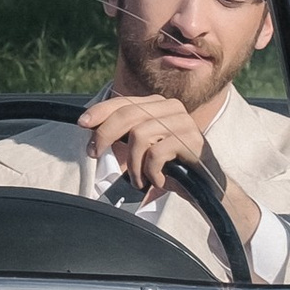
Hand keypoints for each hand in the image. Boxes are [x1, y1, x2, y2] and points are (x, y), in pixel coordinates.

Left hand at [81, 91, 261, 242]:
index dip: (100, 111)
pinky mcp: (192, 140)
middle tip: (95, 154)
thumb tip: (92, 130)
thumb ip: (124, 135)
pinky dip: (151, 172)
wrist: (207, 187)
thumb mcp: (144, 148)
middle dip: (105, 134)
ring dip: (132, 164)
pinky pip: (156, 153)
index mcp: (157, 105)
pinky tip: (157, 181)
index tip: (82, 124)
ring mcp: (183, 122)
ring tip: (138, 180)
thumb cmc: (172, 167)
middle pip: (128, 115)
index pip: (123, 102)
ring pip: (139, 135)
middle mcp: (171, 108)